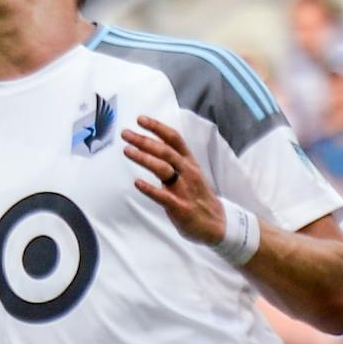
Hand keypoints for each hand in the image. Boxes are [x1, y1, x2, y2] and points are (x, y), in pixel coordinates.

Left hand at [124, 116, 225, 245]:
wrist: (217, 224)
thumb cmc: (198, 197)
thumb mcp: (190, 173)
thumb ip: (173, 161)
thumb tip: (152, 146)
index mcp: (189, 162)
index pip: (174, 139)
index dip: (157, 127)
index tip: (140, 119)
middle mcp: (188, 172)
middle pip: (165, 150)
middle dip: (144, 140)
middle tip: (125, 133)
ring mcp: (184, 189)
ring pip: (163, 169)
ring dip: (144, 158)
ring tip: (127, 151)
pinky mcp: (181, 207)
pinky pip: (163, 196)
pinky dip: (150, 189)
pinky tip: (137, 183)